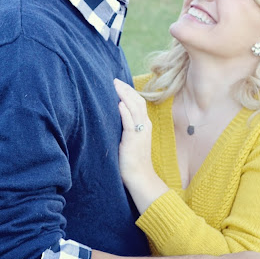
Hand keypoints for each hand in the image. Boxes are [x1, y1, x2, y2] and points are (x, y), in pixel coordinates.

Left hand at [114, 79, 168, 212]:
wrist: (141, 178)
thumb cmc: (133, 162)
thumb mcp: (131, 141)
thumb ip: (127, 128)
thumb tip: (116, 116)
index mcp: (145, 125)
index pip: (139, 103)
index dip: (129, 92)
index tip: (118, 83)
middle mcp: (145, 126)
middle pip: (137, 101)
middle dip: (126, 89)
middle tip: (114, 80)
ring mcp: (140, 133)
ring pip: (135, 109)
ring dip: (125, 96)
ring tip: (115, 86)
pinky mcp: (133, 140)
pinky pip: (130, 123)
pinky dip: (125, 113)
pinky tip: (119, 104)